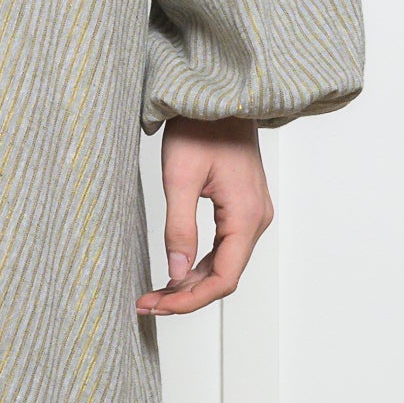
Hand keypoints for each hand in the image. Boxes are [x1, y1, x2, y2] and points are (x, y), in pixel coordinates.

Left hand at [136, 117, 270, 314]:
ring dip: (192, 282)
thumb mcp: (179, 177)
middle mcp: (257, 219)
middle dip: (186, 296)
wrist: (219, 96)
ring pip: (225, 264)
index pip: (224, 279)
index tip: (156, 306)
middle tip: (147, 303)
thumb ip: (179, 228)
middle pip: (225, 276)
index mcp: (246, 216)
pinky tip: (175, 270)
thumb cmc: (200, 127)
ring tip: (156, 292)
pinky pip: (225, 247)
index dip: (190, 300)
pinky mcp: (243, 208)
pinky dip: (200, 264)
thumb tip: (175, 273)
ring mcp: (253, 214)